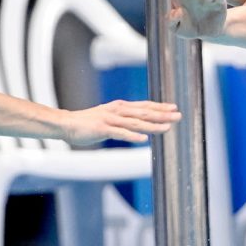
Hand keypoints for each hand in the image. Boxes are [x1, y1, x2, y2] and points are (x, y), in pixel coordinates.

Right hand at [62, 100, 181, 144]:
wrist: (66, 123)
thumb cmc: (88, 122)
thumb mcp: (108, 117)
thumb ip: (123, 120)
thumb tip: (139, 126)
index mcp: (120, 107)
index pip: (144, 106)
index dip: (159, 107)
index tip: (174, 108)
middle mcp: (117, 110)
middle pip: (144, 112)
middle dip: (162, 114)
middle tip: (178, 115)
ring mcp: (110, 119)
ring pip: (136, 122)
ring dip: (152, 125)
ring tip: (167, 128)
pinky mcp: (102, 129)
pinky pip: (120, 133)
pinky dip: (132, 136)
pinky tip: (143, 140)